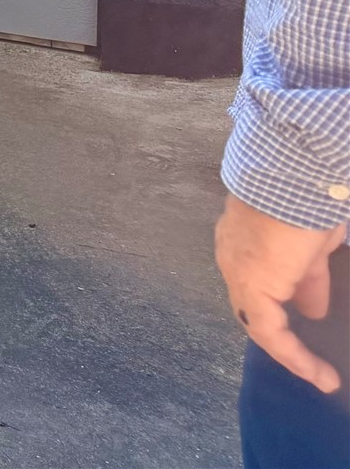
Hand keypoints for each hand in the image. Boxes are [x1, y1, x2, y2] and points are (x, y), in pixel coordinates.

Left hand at [215, 193, 345, 393]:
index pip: (262, 280)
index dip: (288, 301)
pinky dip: (292, 355)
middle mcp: (233, 258)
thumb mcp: (312, 244)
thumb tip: (313, 307)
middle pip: (257, 305)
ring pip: (260, 323)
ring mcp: (237, 272)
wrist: (292, 177)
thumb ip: (308, 275)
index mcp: (246, 242)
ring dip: (291, 352)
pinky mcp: (250, 287)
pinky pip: (268, 332)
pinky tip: (316, 373)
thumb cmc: (305, 200)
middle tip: (315, 358)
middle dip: (286, 333)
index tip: (312, 319)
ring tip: (321, 377)